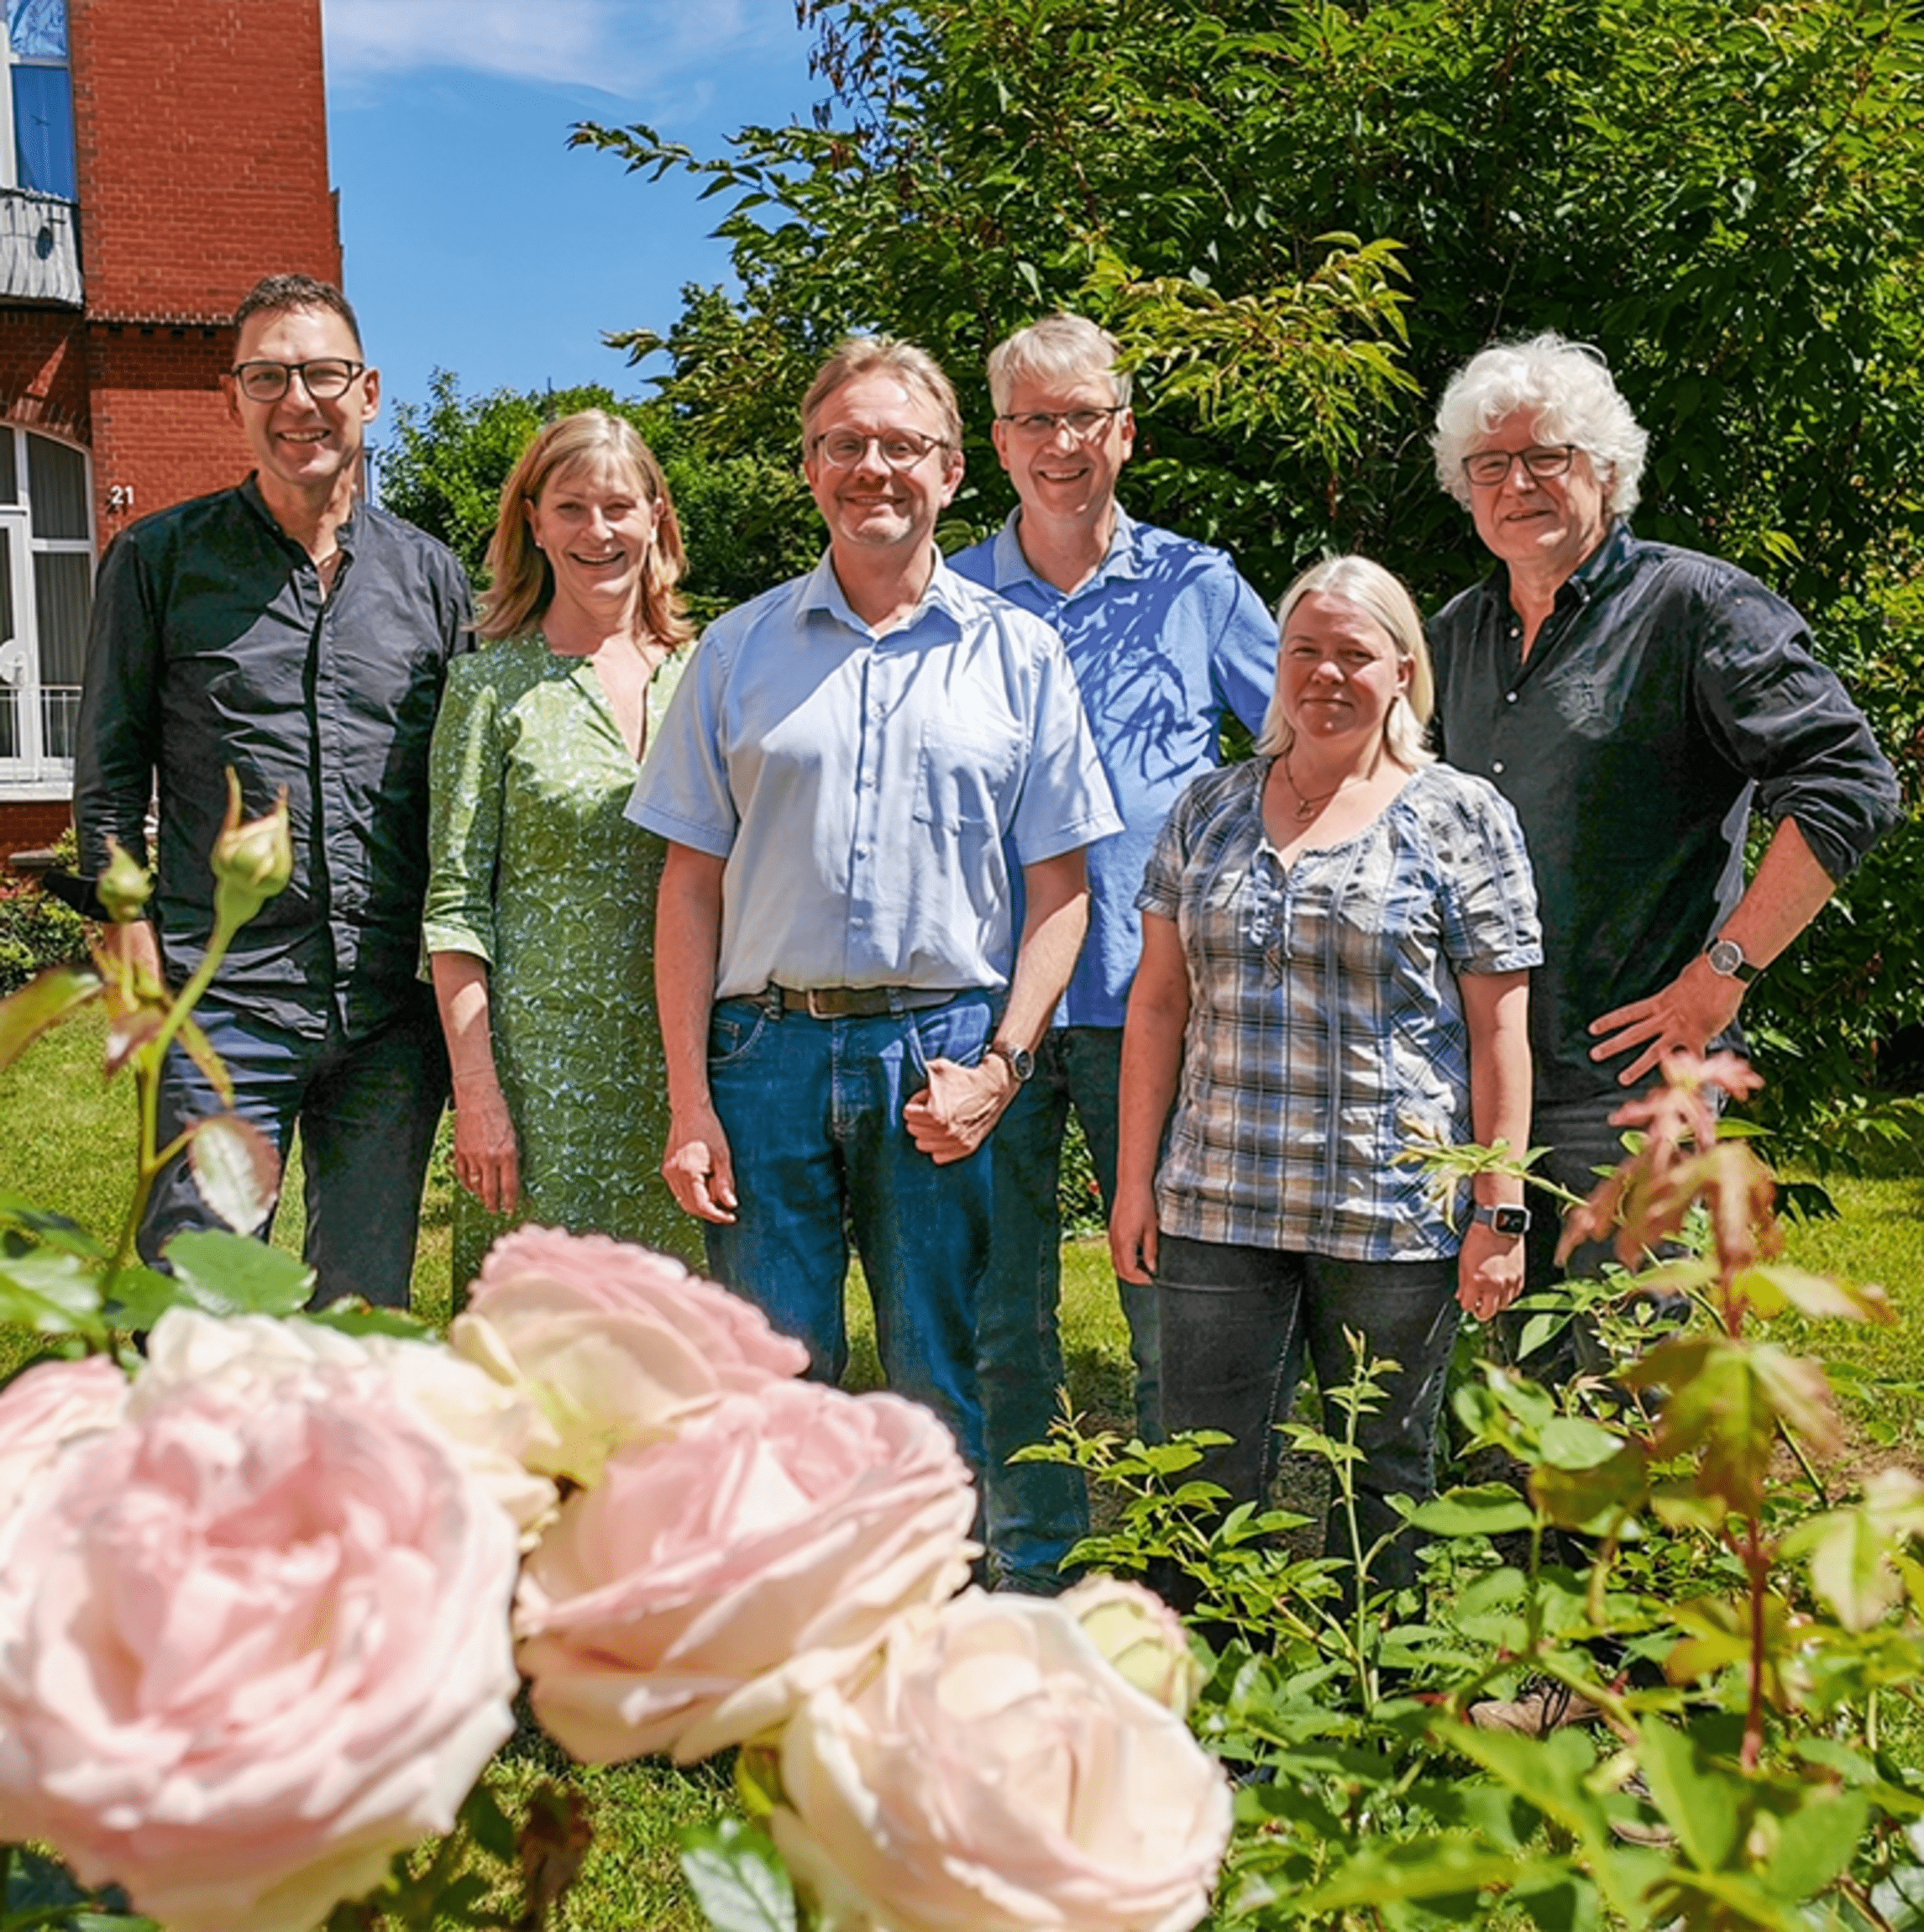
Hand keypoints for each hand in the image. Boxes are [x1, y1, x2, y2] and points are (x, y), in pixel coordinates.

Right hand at [452, 1078, 519, 1215]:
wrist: (478, 1099)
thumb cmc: (500, 1114)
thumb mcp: (514, 1137)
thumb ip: (511, 1158)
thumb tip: (510, 1177)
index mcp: (507, 1154)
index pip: (510, 1186)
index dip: (510, 1201)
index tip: (511, 1209)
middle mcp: (490, 1158)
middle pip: (491, 1191)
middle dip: (494, 1205)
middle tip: (496, 1211)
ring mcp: (472, 1156)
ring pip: (475, 1185)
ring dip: (480, 1196)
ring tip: (485, 1202)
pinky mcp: (459, 1152)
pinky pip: (461, 1175)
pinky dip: (466, 1184)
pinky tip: (471, 1187)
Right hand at [662, 1100, 737, 1222]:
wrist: (689, 1112)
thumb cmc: (709, 1131)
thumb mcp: (723, 1157)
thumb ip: (725, 1183)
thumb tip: (730, 1205)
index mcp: (689, 1173)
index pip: (703, 1206)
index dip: (718, 1215)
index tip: (732, 1217)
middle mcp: (674, 1175)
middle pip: (691, 1207)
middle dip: (710, 1212)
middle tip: (727, 1213)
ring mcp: (668, 1172)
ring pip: (684, 1200)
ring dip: (700, 1205)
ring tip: (718, 1201)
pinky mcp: (667, 1169)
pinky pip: (679, 1191)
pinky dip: (692, 1195)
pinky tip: (705, 1189)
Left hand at [903, 1055, 1015, 1163]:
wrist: (994, 1087)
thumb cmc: (964, 1077)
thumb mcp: (937, 1069)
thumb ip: (916, 1073)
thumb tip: (900, 1073)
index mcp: (935, 1115)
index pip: (907, 1114)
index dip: (916, 1102)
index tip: (927, 1096)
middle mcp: (945, 1132)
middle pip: (913, 1130)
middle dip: (920, 1117)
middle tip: (935, 1105)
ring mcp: (956, 1142)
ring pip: (923, 1145)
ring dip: (927, 1132)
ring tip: (939, 1118)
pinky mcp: (966, 1148)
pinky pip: (938, 1157)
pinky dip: (939, 1146)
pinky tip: (946, 1132)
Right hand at [1108, 1184, 1159, 1284]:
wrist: (1132, 1185)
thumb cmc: (1143, 1203)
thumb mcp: (1152, 1229)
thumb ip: (1151, 1251)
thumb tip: (1152, 1267)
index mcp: (1125, 1242)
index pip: (1129, 1270)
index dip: (1140, 1279)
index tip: (1151, 1280)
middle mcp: (1115, 1241)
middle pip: (1120, 1269)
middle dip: (1133, 1278)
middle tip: (1147, 1278)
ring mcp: (1111, 1236)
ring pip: (1116, 1261)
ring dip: (1128, 1269)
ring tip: (1143, 1268)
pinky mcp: (1112, 1231)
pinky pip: (1115, 1251)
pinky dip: (1124, 1259)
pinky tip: (1136, 1255)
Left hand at [1456, 1219, 1524, 1320]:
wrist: (1498, 1227)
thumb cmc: (1479, 1240)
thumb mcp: (1463, 1262)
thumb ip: (1462, 1283)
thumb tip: (1461, 1296)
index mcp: (1476, 1282)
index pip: (1468, 1306)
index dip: (1466, 1304)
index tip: (1466, 1301)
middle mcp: (1494, 1286)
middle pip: (1487, 1313)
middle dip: (1480, 1311)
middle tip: (1477, 1305)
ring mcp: (1508, 1283)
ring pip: (1502, 1306)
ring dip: (1494, 1303)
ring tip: (1489, 1294)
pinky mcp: (1520, 1279)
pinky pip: (1514, 1296)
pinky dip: (1507, 1295)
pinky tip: (1501, 1287)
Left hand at [1588, 955, 1744, 1087]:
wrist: (1723, 971)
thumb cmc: (1707, 973)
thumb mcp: (1683, 983)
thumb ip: (1676, 997)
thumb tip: (1675, 997)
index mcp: (1660, 1003)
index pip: (1628, 1013)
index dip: (1610, 1021)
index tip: (1592, 1029)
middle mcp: (1665, 1017)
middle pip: (1633, 1034)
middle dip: (1612, 1046)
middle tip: (1593, 1055)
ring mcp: (1680, 1029)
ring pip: (1653, 1051)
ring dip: (1637, 1067)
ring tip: (1621, 1079)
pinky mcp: (1699, 1036)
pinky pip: (1693, 1059)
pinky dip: (1689, 1072)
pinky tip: (1682, 1087)